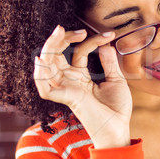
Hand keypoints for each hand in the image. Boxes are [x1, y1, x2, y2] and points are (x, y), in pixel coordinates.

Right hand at [34, 25, 132, 146]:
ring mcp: (66, 89)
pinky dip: (40, 75)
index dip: (92, 40)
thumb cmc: (116, 108)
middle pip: (56, 55)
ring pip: (47, 65)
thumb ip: (109, 62)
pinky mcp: (66, 99)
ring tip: (59, 32)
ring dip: (50, 47)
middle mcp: (70, 80)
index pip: (79, 51)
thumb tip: (105, 44)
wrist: (119, 128)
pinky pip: (45, 89)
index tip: (110, 35)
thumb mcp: (116, 79)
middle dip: (61, 38)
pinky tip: (42, 60)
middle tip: (78, 30)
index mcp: (80, 75)